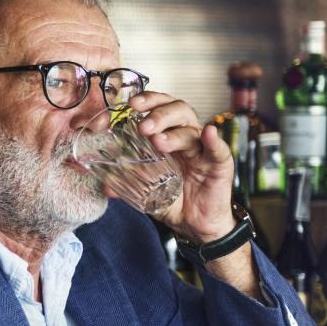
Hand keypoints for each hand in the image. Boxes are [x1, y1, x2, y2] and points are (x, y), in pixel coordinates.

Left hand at [129, 91, 234, 243]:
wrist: (193, 224)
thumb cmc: (172, 199)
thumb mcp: (145, 190)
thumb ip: (127, 183)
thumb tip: (106, 185)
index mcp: (168, 136)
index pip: (160, 107)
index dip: (148, 101)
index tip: (132, 104)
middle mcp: (187, 137)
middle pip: (178, 111)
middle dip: (159, 114)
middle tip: (143, 127)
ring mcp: (203, 150)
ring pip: (192, 130)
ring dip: (174, 133)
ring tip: (158, 142)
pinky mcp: (220, 165)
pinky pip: (218, 150)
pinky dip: (213, 140)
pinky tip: (208, 133)